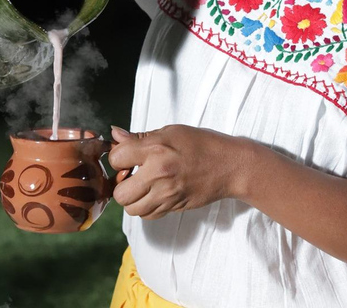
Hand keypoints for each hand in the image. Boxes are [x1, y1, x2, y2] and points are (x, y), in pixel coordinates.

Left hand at [108, 125, 245, 219]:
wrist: (230, 165)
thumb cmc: (203, 144)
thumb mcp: (171, 131)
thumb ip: (140, 137)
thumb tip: (116, 135)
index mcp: (156, 149)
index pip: (116, 158)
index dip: (118, 157)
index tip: (128, 156)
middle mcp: (158, 173)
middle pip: (120, 193)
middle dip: (122, 185)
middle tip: (133, 176)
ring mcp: (167, 194)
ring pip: (132, 209)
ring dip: (133, 199)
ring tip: (143, 187)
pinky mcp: (174, 206)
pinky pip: (148, 215)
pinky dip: (147, 207)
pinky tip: (155, 194)